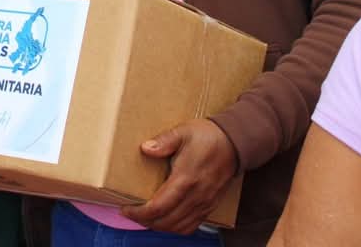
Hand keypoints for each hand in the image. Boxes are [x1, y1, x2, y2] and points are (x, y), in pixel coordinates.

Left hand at [120, 119, 238, 233]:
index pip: (159, 206)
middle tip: (130, 212)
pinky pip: (191, 226)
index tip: (125, 208)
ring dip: (159, 226)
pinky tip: (165, 220)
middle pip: (166, 222)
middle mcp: (196, 196)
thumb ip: (164, 141)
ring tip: (145, 217)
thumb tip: (145, 148)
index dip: (139, 213)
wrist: (235, 143)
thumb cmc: (208, 136)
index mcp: (186, 178)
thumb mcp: (184, 131)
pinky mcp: (210, 206)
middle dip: (144, 221)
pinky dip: (175, 228)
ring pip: (178, 227)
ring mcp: (204, 203)